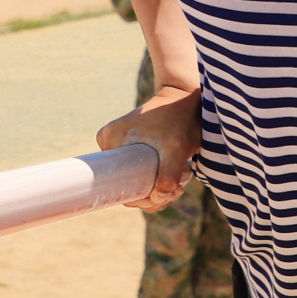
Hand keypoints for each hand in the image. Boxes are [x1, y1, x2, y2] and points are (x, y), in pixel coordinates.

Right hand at [96, 87, 202, 210]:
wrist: (187, 97)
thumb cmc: (181, 120)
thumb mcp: (176, 149)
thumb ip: (167, 176)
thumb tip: (155, 200)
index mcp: (109, 139)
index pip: (117, 183)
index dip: (140, 198)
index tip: (166, 195)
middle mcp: (110, 142)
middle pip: (126, 185)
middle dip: (151, 196)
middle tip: (177, 191)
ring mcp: (120, 145)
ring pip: (135, 182)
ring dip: (156, 191)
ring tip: (179, 186)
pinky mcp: (132, 148)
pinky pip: (139, 174)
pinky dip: (156, 183)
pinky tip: (175, 184)